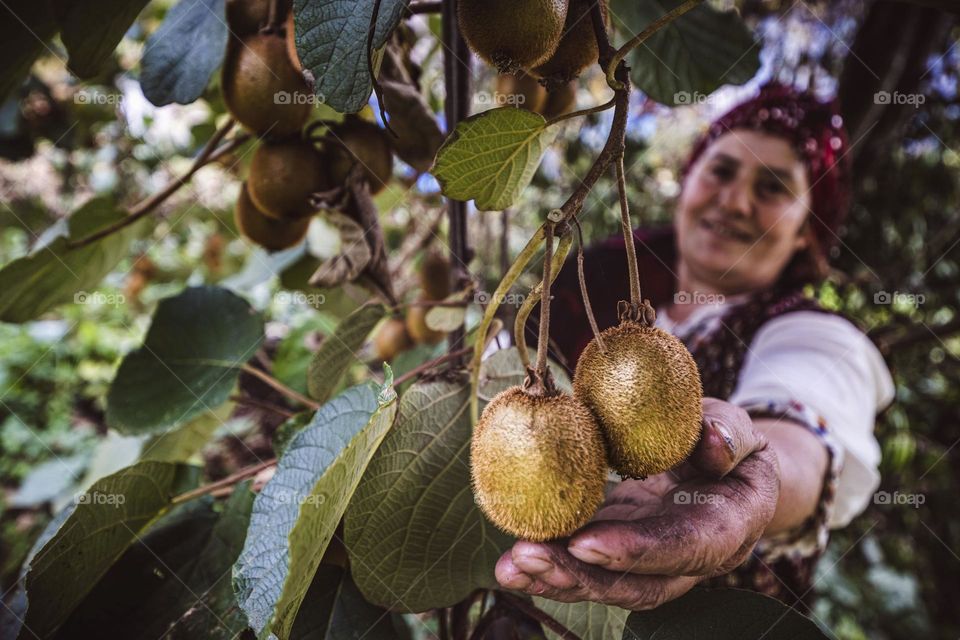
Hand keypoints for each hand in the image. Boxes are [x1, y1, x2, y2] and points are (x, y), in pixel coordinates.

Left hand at [495, 398, 780, 609]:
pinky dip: (551, 563)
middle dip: (579, 575)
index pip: (683, 547)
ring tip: (510, 566)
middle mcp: (689, 559)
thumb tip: (712, 440)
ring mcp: (652, 561)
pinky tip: (512, 559)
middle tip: (526, 556)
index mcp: (727, 527)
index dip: (636, 550)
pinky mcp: (621, 550)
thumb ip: (729, 434)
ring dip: (555, 577)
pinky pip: (588, 565)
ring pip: (606, 583)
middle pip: (637, 583)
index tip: (585, 543)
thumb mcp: (737, 427)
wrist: (722, 464)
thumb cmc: (728, 439)